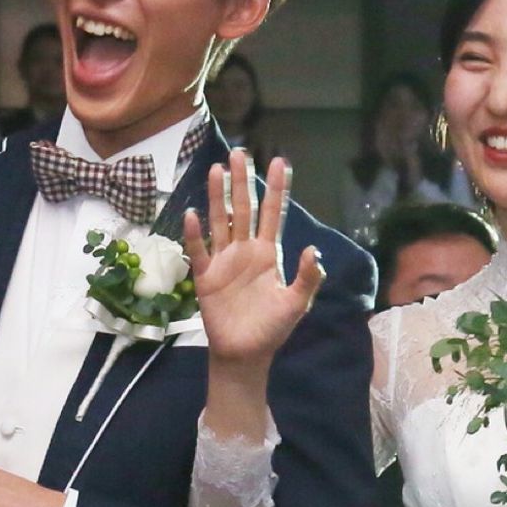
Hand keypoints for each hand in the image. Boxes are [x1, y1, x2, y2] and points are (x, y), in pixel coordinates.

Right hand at [183, 152, 323, 371]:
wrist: (244, 353)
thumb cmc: (272, 328)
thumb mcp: (296, 304)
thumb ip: (307, 278)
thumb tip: (313, 250)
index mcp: (267, 253)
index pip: (272, 214)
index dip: (277, 189)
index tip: (279, 162)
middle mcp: (245, 250)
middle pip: (243, 208)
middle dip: (242, 181)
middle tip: (240, 153)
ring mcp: (223, 260)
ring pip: (220, 221)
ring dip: (217, 196)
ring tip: (216, 170)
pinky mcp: (205, 276)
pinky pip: (199, 250)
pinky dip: (195, 233)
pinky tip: (193, 214)